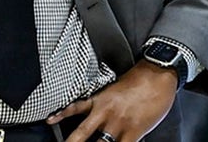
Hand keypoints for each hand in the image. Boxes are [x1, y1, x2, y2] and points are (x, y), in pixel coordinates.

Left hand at [47, 61, 178, 141]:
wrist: (157, 74)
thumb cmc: (141, 78)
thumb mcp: (117, 87)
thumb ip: (109, 102)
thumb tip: (107, 115)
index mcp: (100, 99)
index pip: (74, 108)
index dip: (60, 115)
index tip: (49, 121)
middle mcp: (105, 112)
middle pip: (81, 133)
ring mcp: (118, 123)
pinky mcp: (134, 131)